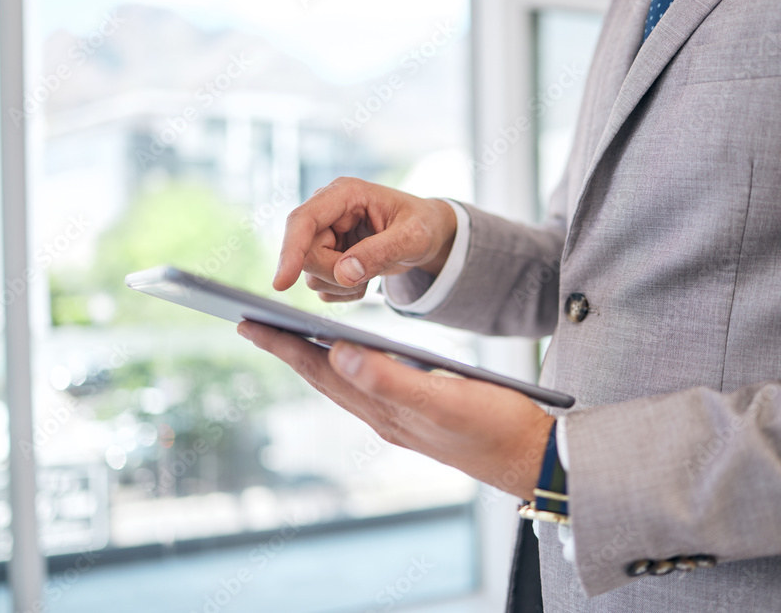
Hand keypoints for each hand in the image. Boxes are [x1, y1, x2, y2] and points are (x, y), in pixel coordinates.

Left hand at [237, 320, 554, 499]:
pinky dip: (347, 366)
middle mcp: (385, 415)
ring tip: (289, 337)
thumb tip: (338, 352)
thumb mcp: (444, 398)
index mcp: (385, 408)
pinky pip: (367, 386)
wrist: (531, 458)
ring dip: (312, 358)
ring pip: (343, 383)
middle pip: (324, 376)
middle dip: (287, 349)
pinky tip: (350, 357)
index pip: (322, 370)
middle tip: (252, 324)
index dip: (285, 346)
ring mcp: (400, 417)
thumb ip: (391, 378)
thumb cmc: (495, 427)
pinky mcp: (418, 413)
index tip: (249, 322)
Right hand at [274, 178, 457, 301]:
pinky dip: (345, 292)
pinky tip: (365, 278)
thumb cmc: (423, 225)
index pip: (303, 221)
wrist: (427, 234)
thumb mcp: (413, 237)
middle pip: (306, 255)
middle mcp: (327, 212)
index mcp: (344, 194)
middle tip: (369, 272)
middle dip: (336, 274)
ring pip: (312, 275)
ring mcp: (324, 235)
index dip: (289, 251)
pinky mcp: (325, 257)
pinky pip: (322, 288)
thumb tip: (342, 273)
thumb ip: (381, 252)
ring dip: (343, 285)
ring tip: (372, 271)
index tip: (281, 283)